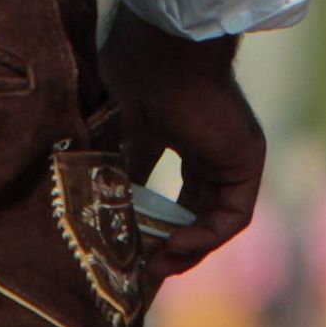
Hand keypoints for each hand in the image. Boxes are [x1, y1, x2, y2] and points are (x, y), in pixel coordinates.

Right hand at [101, 16, 264, 267]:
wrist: (162, 57)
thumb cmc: (128, 79)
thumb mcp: (108, 133)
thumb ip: (105, 168)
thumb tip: (79, 208)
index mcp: (170, 128)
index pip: (163, 185)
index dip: (144, 220)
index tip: (123, 247)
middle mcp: (203, 142)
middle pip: (191, 206)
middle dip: (166, 242)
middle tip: (141, 270)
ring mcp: (227, 153)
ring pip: (213, 216)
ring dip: (187, 247)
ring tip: (155, 266)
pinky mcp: (246, 161)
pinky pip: (233, 215)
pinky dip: (207, 236)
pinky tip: (175, 241)